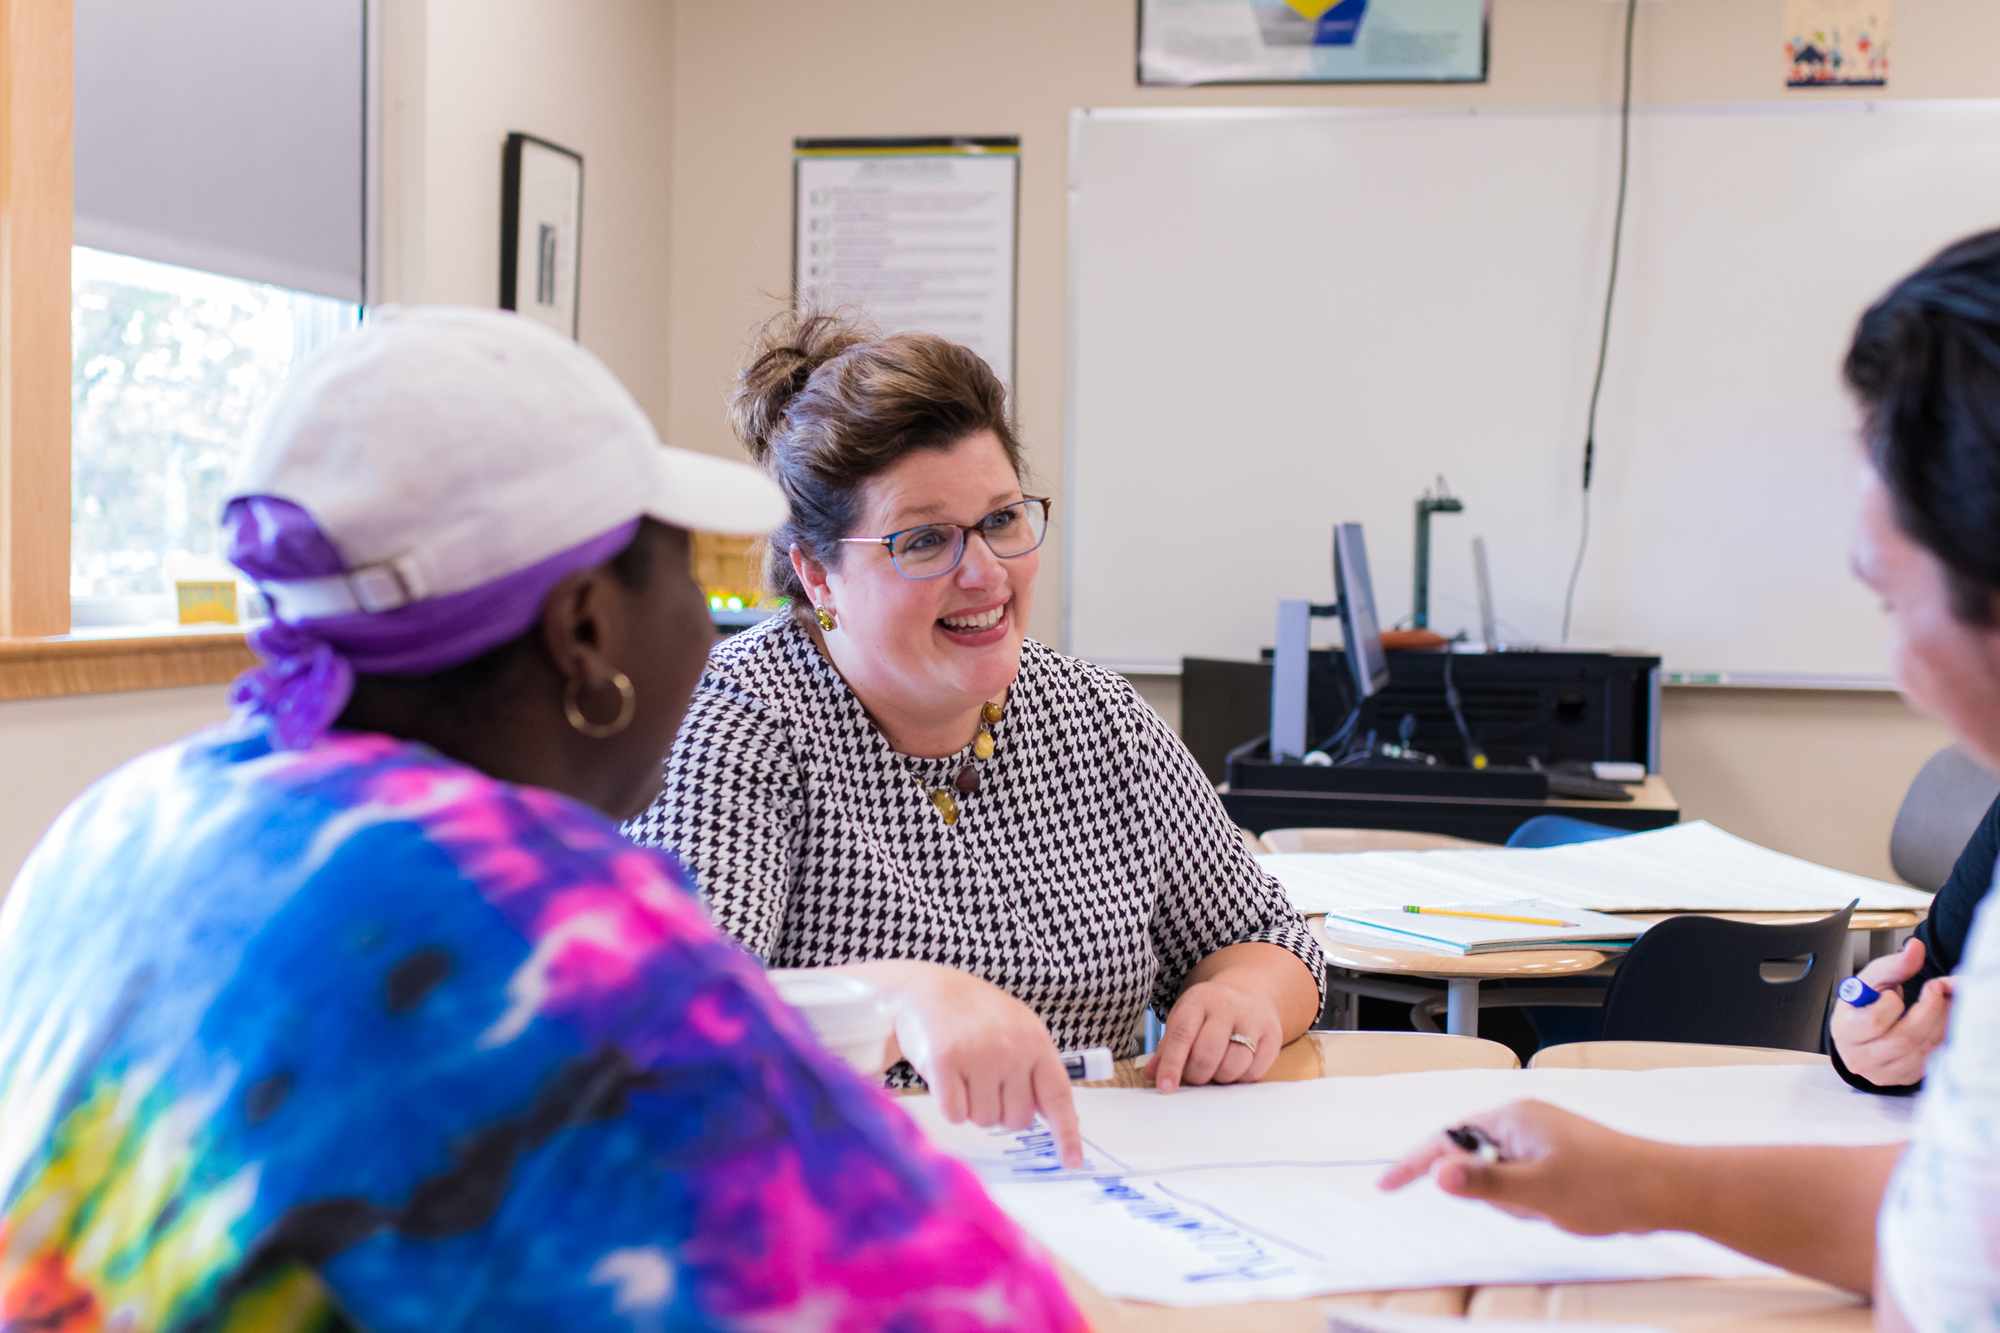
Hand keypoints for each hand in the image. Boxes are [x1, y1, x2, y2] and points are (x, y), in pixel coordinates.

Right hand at [869, 962, 1083, 1168]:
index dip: (1067, 1133)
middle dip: (1000, 1110)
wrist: (927, 990)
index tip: (1072, 1162)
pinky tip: (947, 1078)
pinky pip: (955, 1114)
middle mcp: (1011, 1049)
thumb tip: (1057, 1117)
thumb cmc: (975, 1016)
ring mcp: (979, 1055)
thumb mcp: (1017, 1030)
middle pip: (1016, 1120)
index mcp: (1035, 1042)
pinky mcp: (945, 1062)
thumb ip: (1036, 1070)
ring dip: (972, 1106)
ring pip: (984, 1120)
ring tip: (964, 1072)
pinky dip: (949, 1106)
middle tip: (984, 1081)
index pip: (1058, 1096)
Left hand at [1143, 977, 1284, 1092]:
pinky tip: (1235, 1068)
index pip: (1182, 1035)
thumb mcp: (1185, 1017)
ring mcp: (1253, 1020)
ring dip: (1219, 1078)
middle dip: (1197, 1074)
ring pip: (1233, 1065)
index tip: (1166, 1088)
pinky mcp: (1273, 1036)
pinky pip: (1254, 1072)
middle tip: (1195, 1075)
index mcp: (1200, 999)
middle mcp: (1228, 1006)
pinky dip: (1240, 1078)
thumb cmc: (1209, 1012)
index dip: (1171, 1065)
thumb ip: (1167, 1047)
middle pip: (1207, 1054)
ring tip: (1215, 1070)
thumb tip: (1152, 1075)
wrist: (1250, 992)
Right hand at [1377, 1100, 1676, 1235]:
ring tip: (1551, 1207)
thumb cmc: (1607, 1185)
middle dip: (1490, 1191)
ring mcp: (1540, 1136)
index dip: (1414, 1164)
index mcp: (1512, 1117)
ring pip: (1498, 1174)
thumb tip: (1438, 1173)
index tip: (1387, 1185)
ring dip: (1514, 1200)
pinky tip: (1561, 1207)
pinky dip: (1530, 1200)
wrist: (1663, 1189)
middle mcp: (1522, 1119)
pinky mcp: (1555, 1154)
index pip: (1446, 1138)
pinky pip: (1520, 1179)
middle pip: (1472, 1157)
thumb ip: (1484, 1183)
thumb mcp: (1536, 1192)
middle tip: (1526, 1207)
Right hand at [1829, 938, 1952, 1086]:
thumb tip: (1915, 948)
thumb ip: (1894, 965)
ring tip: (1943, 1004)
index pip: (1874, 1021)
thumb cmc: (1863, 1006)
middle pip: (1904, 1038)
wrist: (1862, 1033)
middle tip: (1936, 990)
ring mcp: (1883, 1072)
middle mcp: (1860, 1057)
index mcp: (1845, 1031)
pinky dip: (1941, 1039)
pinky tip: (1941, 1022)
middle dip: (1929, 1010)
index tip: (1894, 993)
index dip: (1891, 1003)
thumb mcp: (1871, 982)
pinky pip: (1930, 1061)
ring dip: (1940, 1024)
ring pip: (1921, 1051)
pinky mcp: (1902, 1079)